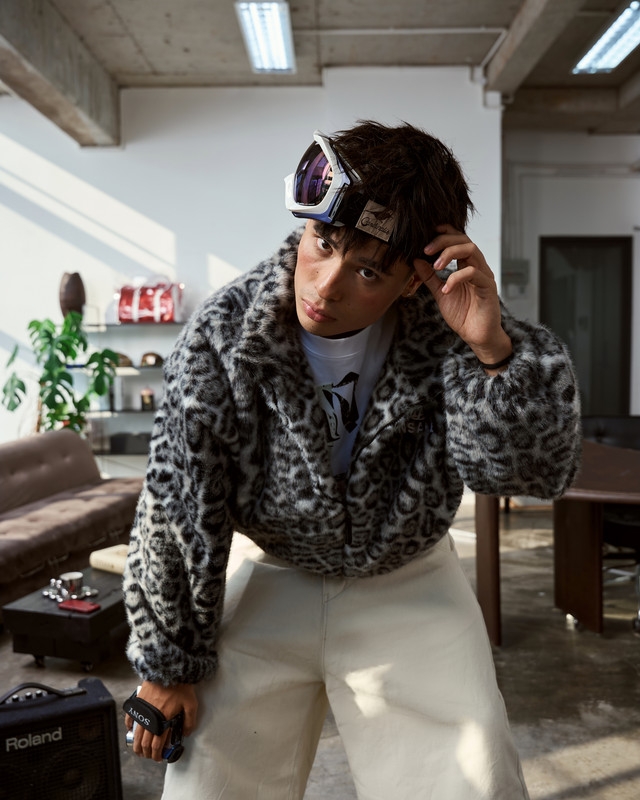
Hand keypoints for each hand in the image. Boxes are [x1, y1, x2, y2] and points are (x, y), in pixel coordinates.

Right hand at [125, 681, 197, 761]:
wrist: (168, 669)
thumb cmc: (180, 686)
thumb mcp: (191, 704)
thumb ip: (189, 721)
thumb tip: (186, 734)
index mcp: (163, 721)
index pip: (157, 745)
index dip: (157, 754)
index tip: (159, 758)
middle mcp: (151, 719)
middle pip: (145, 742)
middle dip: (146, 753)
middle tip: (150, 756)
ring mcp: (142, 711)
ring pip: (136, 734)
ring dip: (137, 744)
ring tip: (139, 750)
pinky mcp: (137, 702)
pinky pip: (130, 717)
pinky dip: (129, 726)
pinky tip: (131, 730)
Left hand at [413, 225, 511, 369]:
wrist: (477, 336)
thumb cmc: (463, 315)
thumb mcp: (440, 293)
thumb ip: (430, 277)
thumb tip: (416, 260)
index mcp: (467, 266)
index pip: (458, 240)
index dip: (444, 233)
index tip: (426, 238)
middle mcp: (477, 267)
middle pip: (464, 240)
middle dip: (443, 241)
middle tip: (426, 250)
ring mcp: (484, 275)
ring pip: (471, 250)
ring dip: (450, 254)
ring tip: (436, 266)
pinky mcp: (488, 287)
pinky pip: (474, 273)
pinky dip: (457, 278)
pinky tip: (446, 289)